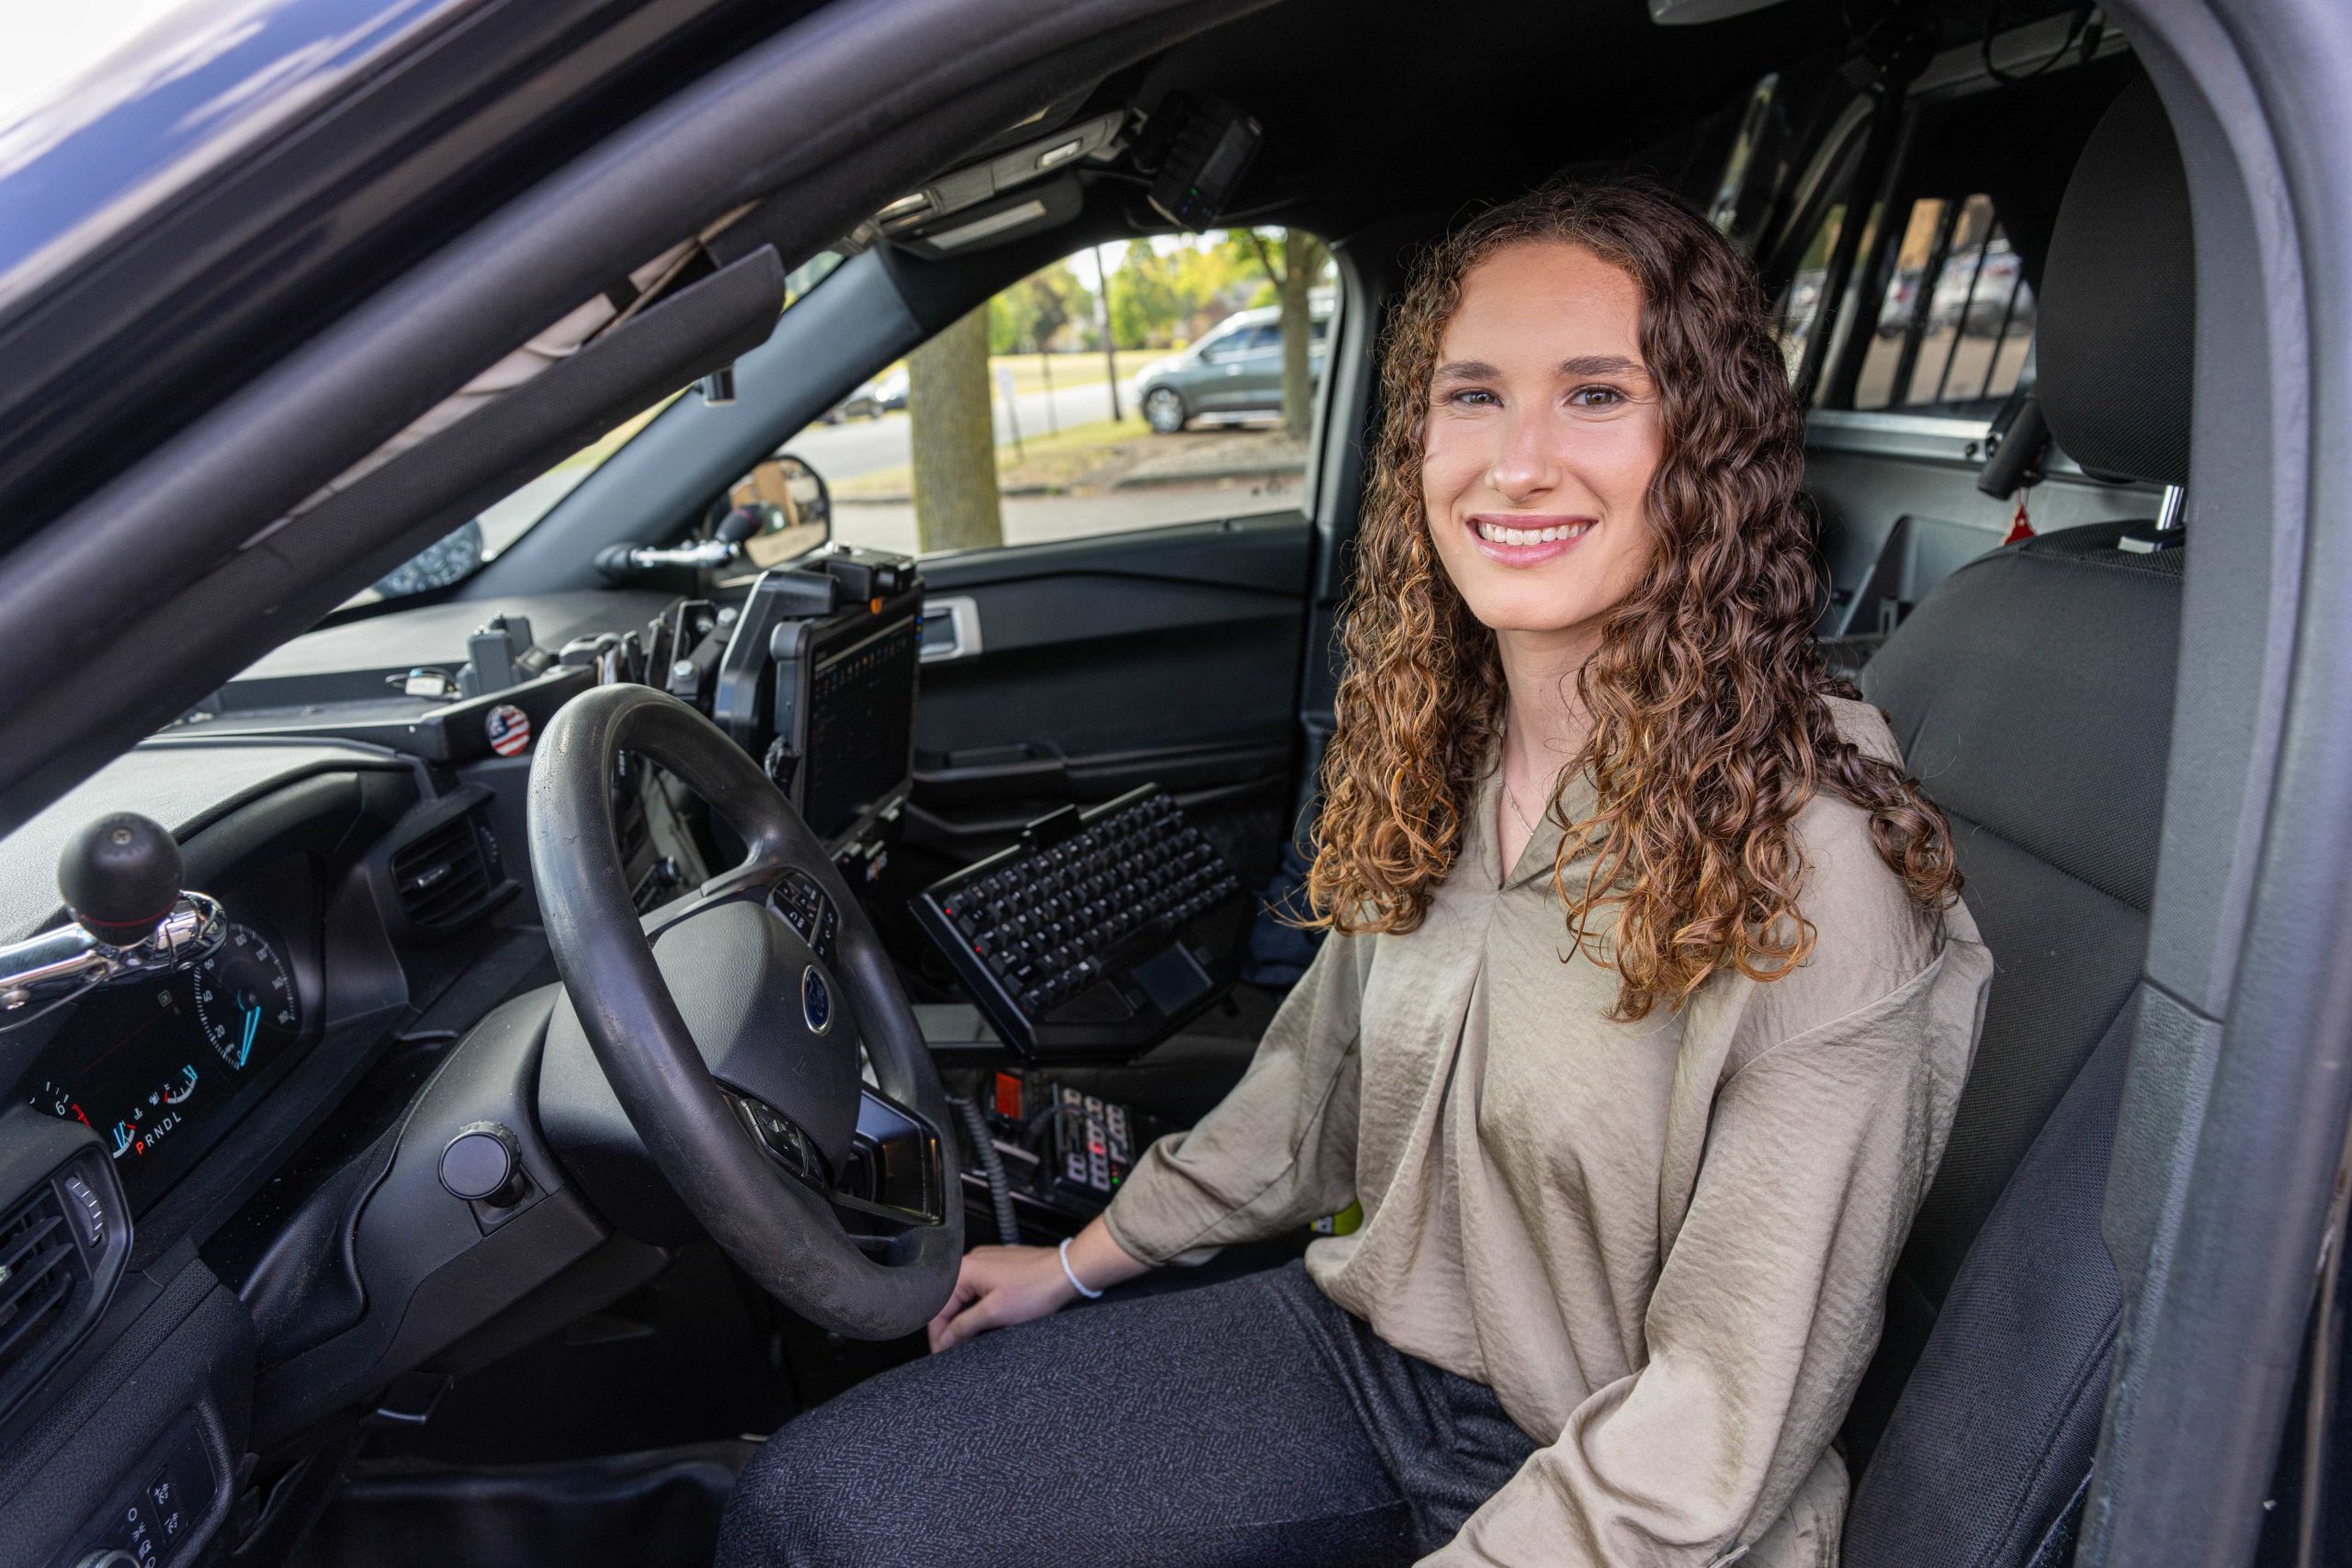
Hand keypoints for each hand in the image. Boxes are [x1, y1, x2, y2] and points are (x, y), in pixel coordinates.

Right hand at [926, 1244, 1075, 1351]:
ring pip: (966, 1296)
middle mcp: (974, 1261)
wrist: (1068, 1272)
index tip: (941, 1352)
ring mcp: (988, 1262)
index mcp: (966, 1268)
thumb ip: (965, 1326)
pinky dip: (979, 1307)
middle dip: (951, 1326)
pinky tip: (986, 1321)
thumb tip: (946, 1338)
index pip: (939, 1306)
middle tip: (953, 1350)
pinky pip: (981, 1289)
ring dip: (966, 1317)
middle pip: (950, 1300)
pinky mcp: (1002, 1267)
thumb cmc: (1036, 1288)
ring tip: (969, 1338)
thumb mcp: (995, 1313)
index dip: (939, 1333)